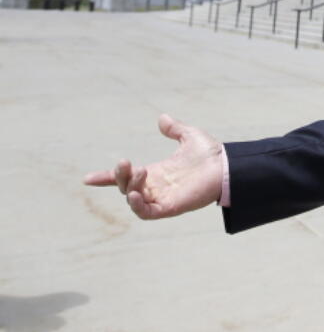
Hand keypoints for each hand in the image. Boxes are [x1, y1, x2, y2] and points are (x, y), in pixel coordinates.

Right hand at [83, 114, 223, 219]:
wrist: (228, 165)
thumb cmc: (211, 155)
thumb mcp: (189, 137)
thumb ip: (175, 129)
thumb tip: (162, 118)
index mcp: (157, 173)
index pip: (127, 178)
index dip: (106, 179)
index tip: (88, 179)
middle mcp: (156, 187)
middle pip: (126, 187)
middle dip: (119, 176)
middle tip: (126, 162)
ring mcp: (162, 198)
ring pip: (133, 199)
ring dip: (130, 187)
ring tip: (140, 171)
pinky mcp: (170, 207)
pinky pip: (147, 213)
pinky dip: (138, 206)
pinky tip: (135, 195)